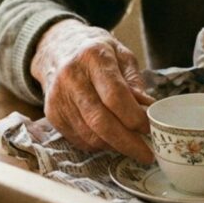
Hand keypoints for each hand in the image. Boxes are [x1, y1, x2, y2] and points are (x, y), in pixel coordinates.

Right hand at [31, 19, 153, 161]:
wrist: (56, 48)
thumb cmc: (95, 52)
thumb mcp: (121, 55)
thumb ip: (135, 83)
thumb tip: (149, 111)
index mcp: (93, 57)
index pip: (115, 96)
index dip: (135, 118)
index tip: (151, 129)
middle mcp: (71, 77)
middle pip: (101, 121)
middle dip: (127, 142)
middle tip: (146, 154)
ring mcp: (58, 98)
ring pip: (90, 135)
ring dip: (115, 146)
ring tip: (132, 147)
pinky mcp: (52, 114)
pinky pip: (79, 139)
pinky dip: (99, 144)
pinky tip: (112, 141)